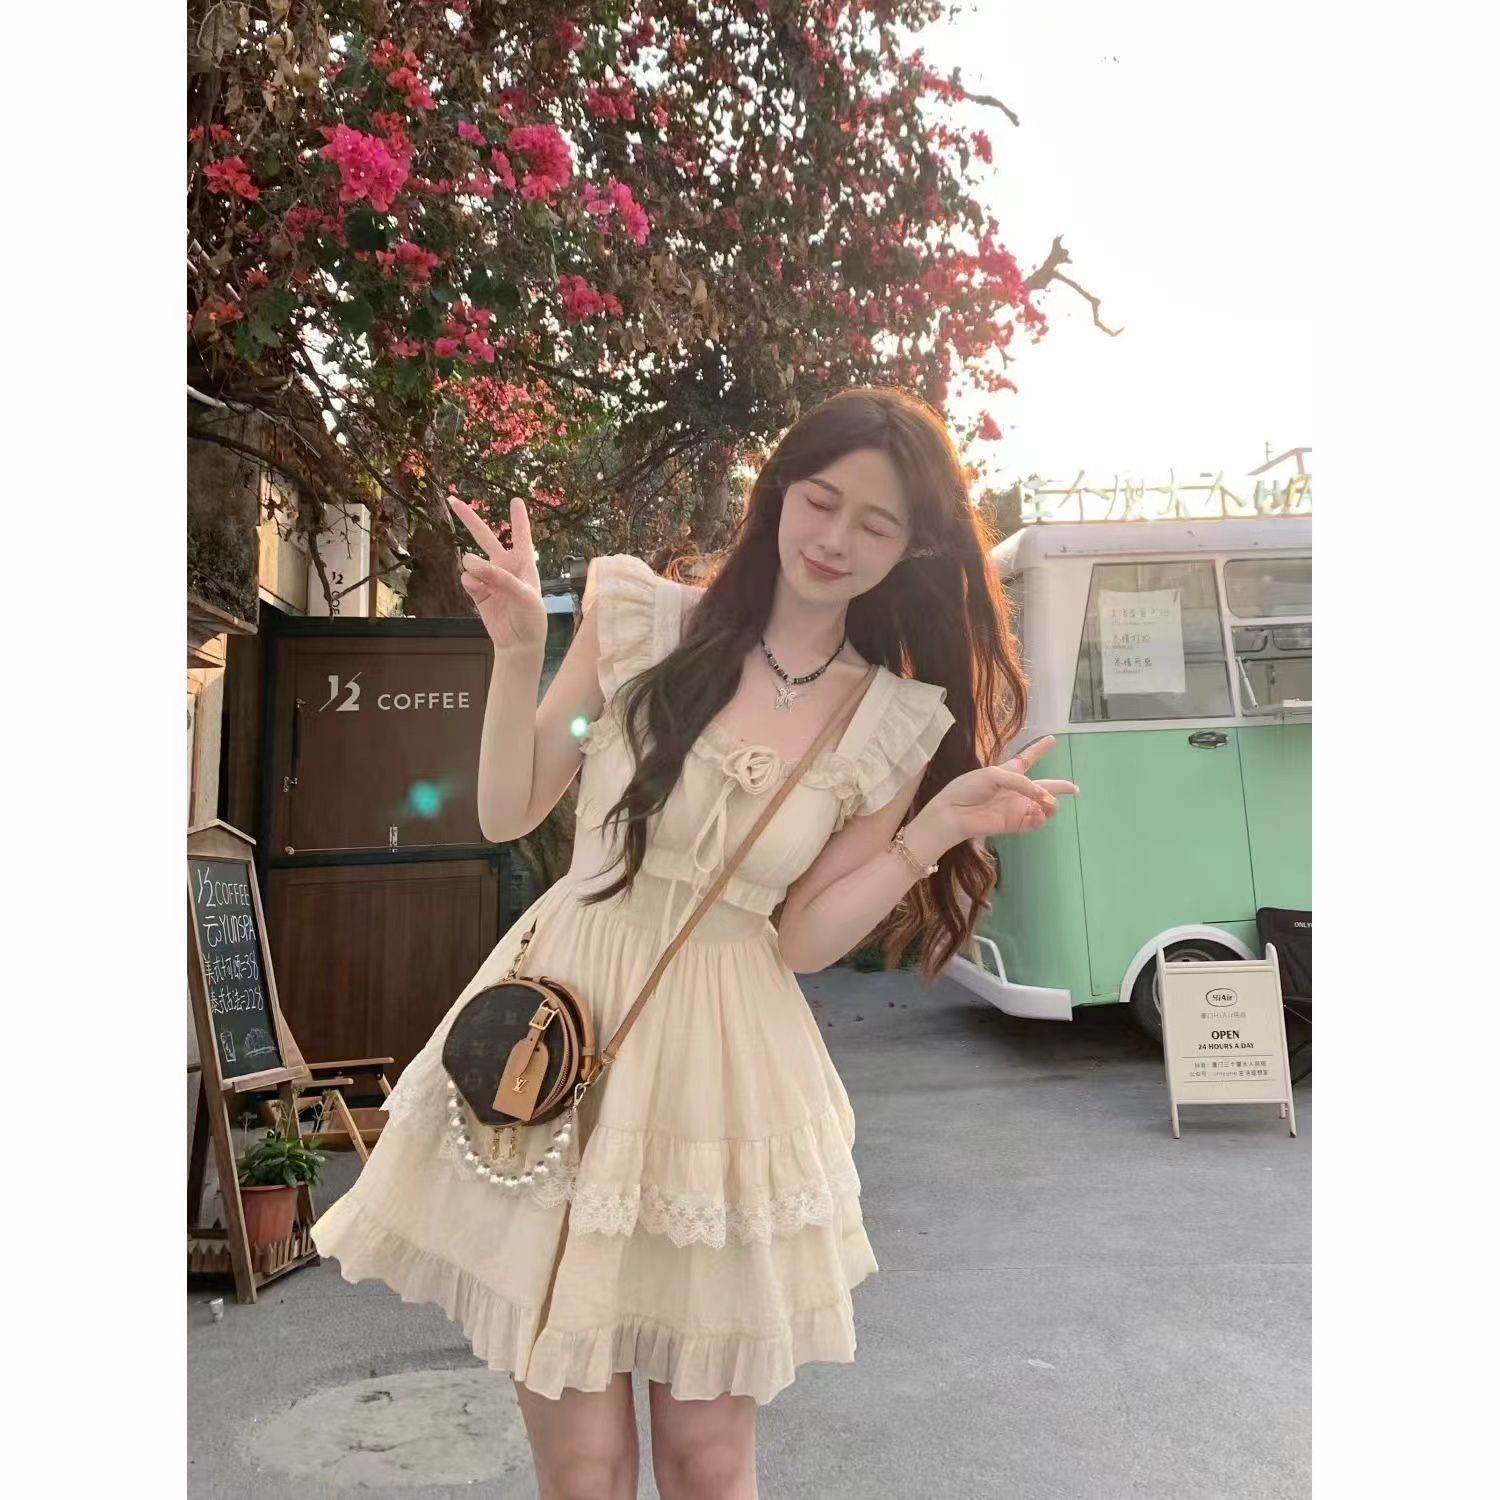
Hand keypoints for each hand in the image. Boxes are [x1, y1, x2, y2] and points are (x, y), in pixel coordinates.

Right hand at [450, 496, 547, 652]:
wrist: (519, 643)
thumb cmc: (531, 618)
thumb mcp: (525, 597)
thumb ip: (502, 578)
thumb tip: (472, 564)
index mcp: (525, 563)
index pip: (521, 535)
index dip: (518, 518)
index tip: (516, 500)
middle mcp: (505, 566)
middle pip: (485, 537)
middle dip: (469, 519)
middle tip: (452, 500)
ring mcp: (489, 578)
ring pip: (471, 560)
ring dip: (475, 567)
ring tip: (484, 581)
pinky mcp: (477, 591)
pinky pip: (466, 579)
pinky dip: (471, 584)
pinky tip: (481, 594)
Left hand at [927, 736, 1079, 842]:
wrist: (954, 813)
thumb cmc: (969, 789)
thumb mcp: (993, 775)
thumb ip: (1019, 781)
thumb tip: (1041, 795)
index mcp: (1007, 773)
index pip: (1027, 759)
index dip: (1039, 749)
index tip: (1052, 739)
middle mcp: (1015, 790)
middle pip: (1043, 787)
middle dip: (1059, 787)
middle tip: (1075, 788)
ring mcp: (1016, 807)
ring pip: (1043, 806)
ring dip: (1050, 804)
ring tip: (1048, 804)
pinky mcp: (1014, 824)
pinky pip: (1035, 821)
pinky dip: (1041, 818)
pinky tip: (1040, 813)